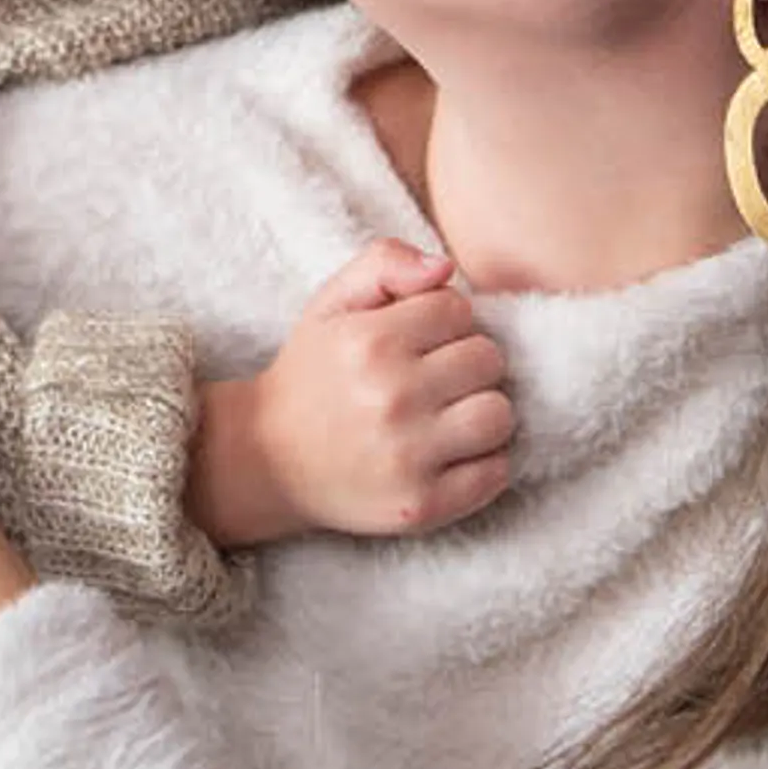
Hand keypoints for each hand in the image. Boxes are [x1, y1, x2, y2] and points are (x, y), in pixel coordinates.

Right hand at [205, 239, 513, 544]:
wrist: (268, 460)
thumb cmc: (313, 373)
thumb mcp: (332, 302)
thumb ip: (385, 263)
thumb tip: (446, 268)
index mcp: (369, 342)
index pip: (458, 309)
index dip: (445, 320)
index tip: (420, 341)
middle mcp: (389, 399)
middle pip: (488, 359)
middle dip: (467, 362)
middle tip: (436, 378)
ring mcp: (407, 458)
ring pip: (499, 415)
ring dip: (483, 410)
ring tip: (450, 413)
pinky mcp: (421, 506)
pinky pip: (495, 474)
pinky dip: (485, 462)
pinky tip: (452, 452)